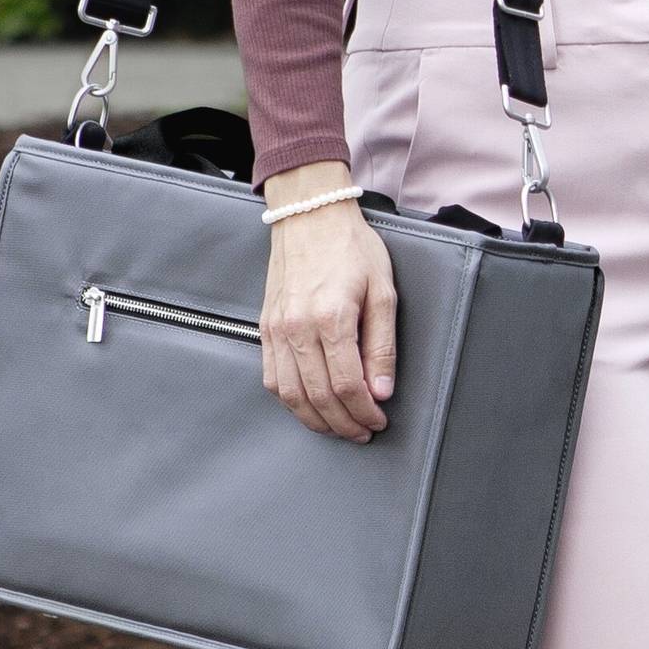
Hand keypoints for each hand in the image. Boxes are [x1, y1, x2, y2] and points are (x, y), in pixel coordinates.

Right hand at [259, 159, 397, 440]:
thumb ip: (382, 345)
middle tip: (362, 432)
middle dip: (343, 423)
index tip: (378, 421)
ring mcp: (276, 329)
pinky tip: (310, 407)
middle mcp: (297, 328)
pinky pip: (272, 378)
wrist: (310, 216)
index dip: (364, 411)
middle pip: (318, 396)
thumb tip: (381, 390)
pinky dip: (291, 401)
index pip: (346, 385)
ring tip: (339, 427)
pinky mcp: (266, 328)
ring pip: (290, 395)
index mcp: (331, 318)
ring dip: (315, 420)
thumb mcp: (383, 291)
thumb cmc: (351, 248)